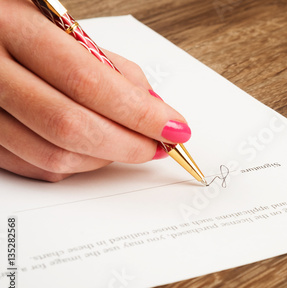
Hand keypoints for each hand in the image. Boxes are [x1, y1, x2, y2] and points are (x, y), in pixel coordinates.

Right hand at [0, 0, 190, 181]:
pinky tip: (95, 150)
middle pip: (71, 127)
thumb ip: (110, 66)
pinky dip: (77, 165)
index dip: (139, 113)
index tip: (173, 127)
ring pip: (54, 156)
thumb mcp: (64, 28)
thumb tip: (153, 107)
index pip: (88, 83)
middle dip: (129, 144)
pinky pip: (36, 167)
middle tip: (158, 144)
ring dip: (105, 159)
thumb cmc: (22, 25)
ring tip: (130, 144)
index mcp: (12, 28)